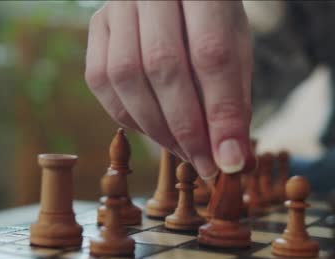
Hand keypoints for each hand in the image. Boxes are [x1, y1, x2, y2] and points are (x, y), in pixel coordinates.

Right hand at [85, 0, 254, 178]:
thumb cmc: (212, 21)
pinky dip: (129, 116)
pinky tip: (155, 131)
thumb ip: (234, 99)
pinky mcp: (98, 25)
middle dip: (187, 130)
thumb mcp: (236, 47)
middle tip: (207, 166)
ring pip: (126, 75)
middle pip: (164, 67)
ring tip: (184, 153)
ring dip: (156, 128)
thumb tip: (234, 162)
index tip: (229, 161)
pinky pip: (102, 81)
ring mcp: (118, 4)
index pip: (211, 54)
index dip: (220, 114)